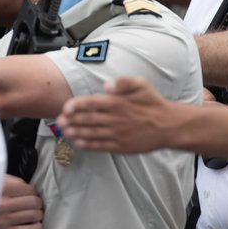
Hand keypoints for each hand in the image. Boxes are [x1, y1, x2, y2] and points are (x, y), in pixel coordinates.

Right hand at [0, 175, 42, 228]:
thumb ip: (9, 180)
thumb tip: (25, 186)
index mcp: (0, 188)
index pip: (28, 190)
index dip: (33, 191)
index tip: (31, 193)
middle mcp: (3, 204)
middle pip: (33, 202)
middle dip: (37, 201)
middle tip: (35, 201)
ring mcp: (5, 220)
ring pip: (34, 216)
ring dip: (38, 213)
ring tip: (35, 211)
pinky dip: (36, 227)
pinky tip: (35, 224)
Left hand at [57, 77, 176, 152]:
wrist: (169, 125)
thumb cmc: (153, 103)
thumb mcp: (142, 84)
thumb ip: (124, 82)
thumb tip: (106, 85)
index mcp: (118, 102)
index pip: (90, 103)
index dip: (75, 106)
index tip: (65, 108)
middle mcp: (116, 118)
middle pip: (87, 119)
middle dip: (70, 120)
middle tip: (59, 121)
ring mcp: (118, 133)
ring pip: (91, 133)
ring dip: (75, 132)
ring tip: (64, 131)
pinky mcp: (121, 146)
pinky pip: (100, 146)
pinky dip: (87, 144)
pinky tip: (78, 142)